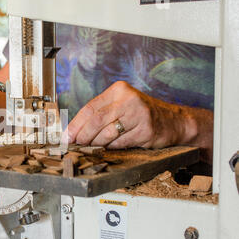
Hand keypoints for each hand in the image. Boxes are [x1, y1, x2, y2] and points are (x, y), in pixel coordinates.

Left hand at [64, 81, 197, 149]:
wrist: (174, 121)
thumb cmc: (141, 114)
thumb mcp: (121, 105)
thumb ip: (101, 113)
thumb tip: (75, 130)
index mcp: (118, 90)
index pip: (90, 108)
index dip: (75, 124)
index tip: (66, 136)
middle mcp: (128, 99)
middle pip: (96, 120)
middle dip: (82, 136)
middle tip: (75, 145)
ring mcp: (138, 115)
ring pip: (107, 133)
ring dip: (95, 144)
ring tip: (89, 147)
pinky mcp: (145, 131)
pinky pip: (120, 143)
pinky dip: (110, 147)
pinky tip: (108, 148)